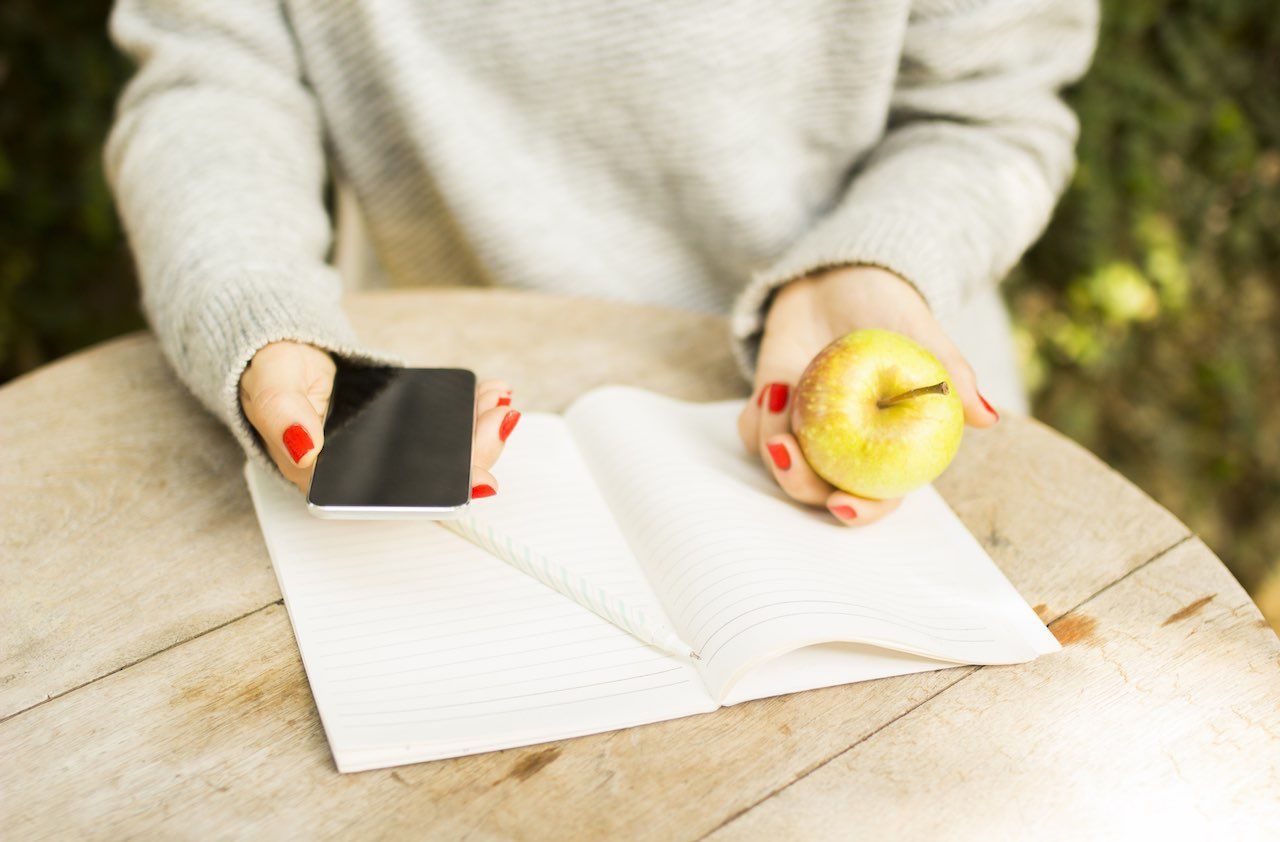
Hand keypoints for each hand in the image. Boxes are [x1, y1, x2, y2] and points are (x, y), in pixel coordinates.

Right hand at [239, 340, 517, 493]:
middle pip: (431, 481)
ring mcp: (388, 453)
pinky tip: (491, 394)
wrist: (283, 354)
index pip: (394, 499)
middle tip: (500, 421)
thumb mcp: (269, 390)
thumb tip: (303, 447)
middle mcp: (366, 474)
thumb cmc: (275, 379)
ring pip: (445, 458)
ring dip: (480, 435)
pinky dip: (471, 413)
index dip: (440, 495)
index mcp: (331, 480)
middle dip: (474, 455)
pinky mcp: (403, 431)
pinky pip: (444, 432)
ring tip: (500, 404)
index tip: (480, 481)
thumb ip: (283, 417)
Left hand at [737, 266, 998, 525]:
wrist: (836, 276)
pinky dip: (756, 419)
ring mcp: (805, 431)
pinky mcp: (770, 412)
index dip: (862, 512)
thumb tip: (987, 418)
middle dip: (797, 482)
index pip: (878, 496)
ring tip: (780, 393)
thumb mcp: (920, 333)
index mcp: (886, 445)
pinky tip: (772, 386)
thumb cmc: (886, 307)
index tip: (842, 505)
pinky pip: (753, 433)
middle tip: (786, 449)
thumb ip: (951, 374)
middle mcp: (844, 447)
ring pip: (779, 465)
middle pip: (817, 491)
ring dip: (771, 440)